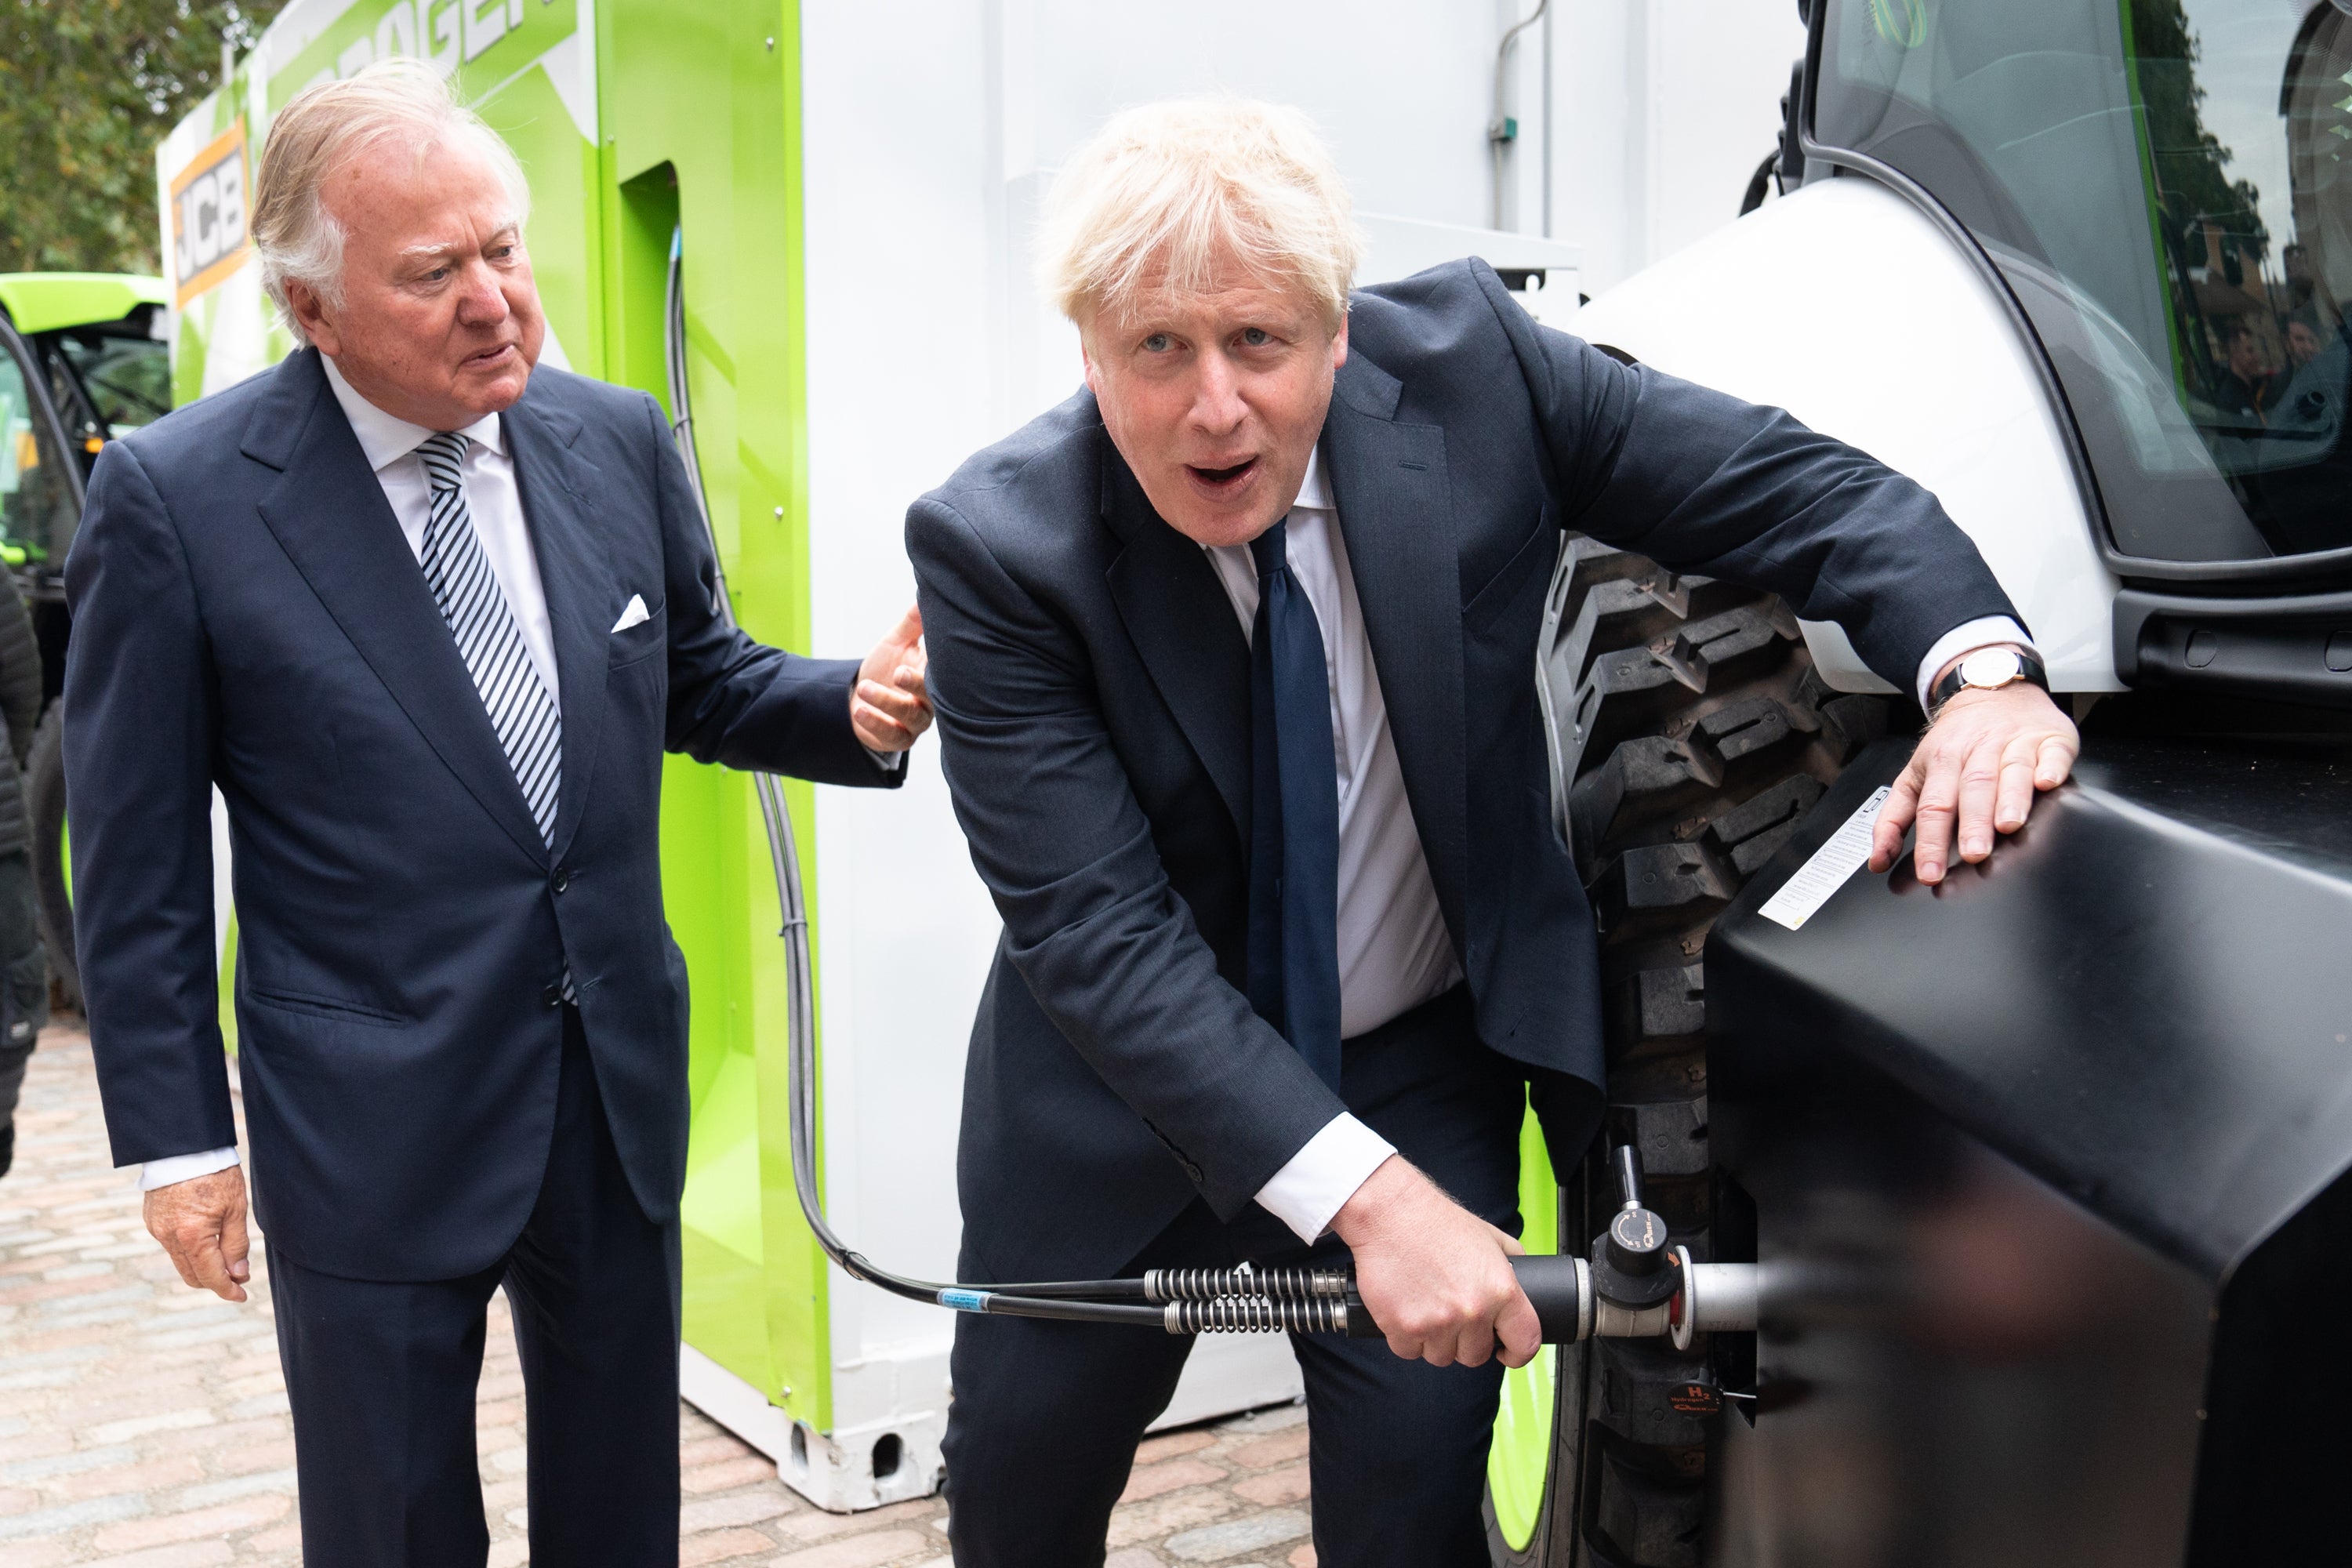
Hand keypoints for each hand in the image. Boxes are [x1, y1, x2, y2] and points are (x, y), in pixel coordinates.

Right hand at [143, 1165, 250, 1302]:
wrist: (184, 1146)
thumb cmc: (215, 1173)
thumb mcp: (236, 1208)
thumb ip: (236, 1245)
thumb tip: (238, 1274)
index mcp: (192, 1236)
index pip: (210, 1276)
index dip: (227, 1290)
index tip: (242, 1296)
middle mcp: (168, 1237)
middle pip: (192, 1275)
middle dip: (216, 1281)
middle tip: (239, 1277)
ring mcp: (156, 1230)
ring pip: (181, 1262)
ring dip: (202, 1266)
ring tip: (226, 1258)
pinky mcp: (152, 1221)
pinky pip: (172, 1246)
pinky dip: (189, 1250)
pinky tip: (206, 1240)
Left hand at [851, 604, 931, 752]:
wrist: (861, 700)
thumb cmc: (884, 669)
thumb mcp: (896, 643)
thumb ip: (912, 623)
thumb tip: (924, 595)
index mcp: (934, 674)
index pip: (944, 669)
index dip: (941, 662)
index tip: (926, 649)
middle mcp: (931, 699)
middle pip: (932, 694)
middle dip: (915, 684)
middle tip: (899, 672)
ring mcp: (916, 722)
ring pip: (910, 715)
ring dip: (886, 701)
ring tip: (865, 688)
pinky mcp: (899, 739)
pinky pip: (892, 735)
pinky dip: (875, 723)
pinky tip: (859, 710)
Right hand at [1329, 1155, 1539, 1368]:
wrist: (1390, 1214)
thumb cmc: (1435, 1221)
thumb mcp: (1489, 1235)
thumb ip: (1512, 1261)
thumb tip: (1524, 1284)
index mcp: (1501, 1290)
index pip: (1524, 1342)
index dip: (1517, 1353)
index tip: (1506, 1351)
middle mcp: (1472, 1311)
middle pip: (1476, 1355)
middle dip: (1465, 1340)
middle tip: (1451, 1314)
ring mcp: (1437, 1323)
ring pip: (1441, 1356)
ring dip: (1434, 1340)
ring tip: (1426, 1307)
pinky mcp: (1402, 1328)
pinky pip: (1409, 1351)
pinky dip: (1406, 1337)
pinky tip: (1405, 1309)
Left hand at [1871, 664, 2077, 884]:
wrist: (1991, 690)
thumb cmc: (1953, 742)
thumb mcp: (1914, 775)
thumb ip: (1894, 820)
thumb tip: (1878, 861)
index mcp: (1941, 762)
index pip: (1932, 805)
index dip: (1930, 841)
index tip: (1931, 873)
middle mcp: (1977, 751)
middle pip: (1973, 788)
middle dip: (1972, 823)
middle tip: (1973, 854)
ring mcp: (2015, 742)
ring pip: (2011, 770)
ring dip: (2010, 799)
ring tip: (2008, 825)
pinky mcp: (2049, 738)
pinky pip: (2051, 752)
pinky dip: (2050, 767)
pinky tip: (2048, 783)